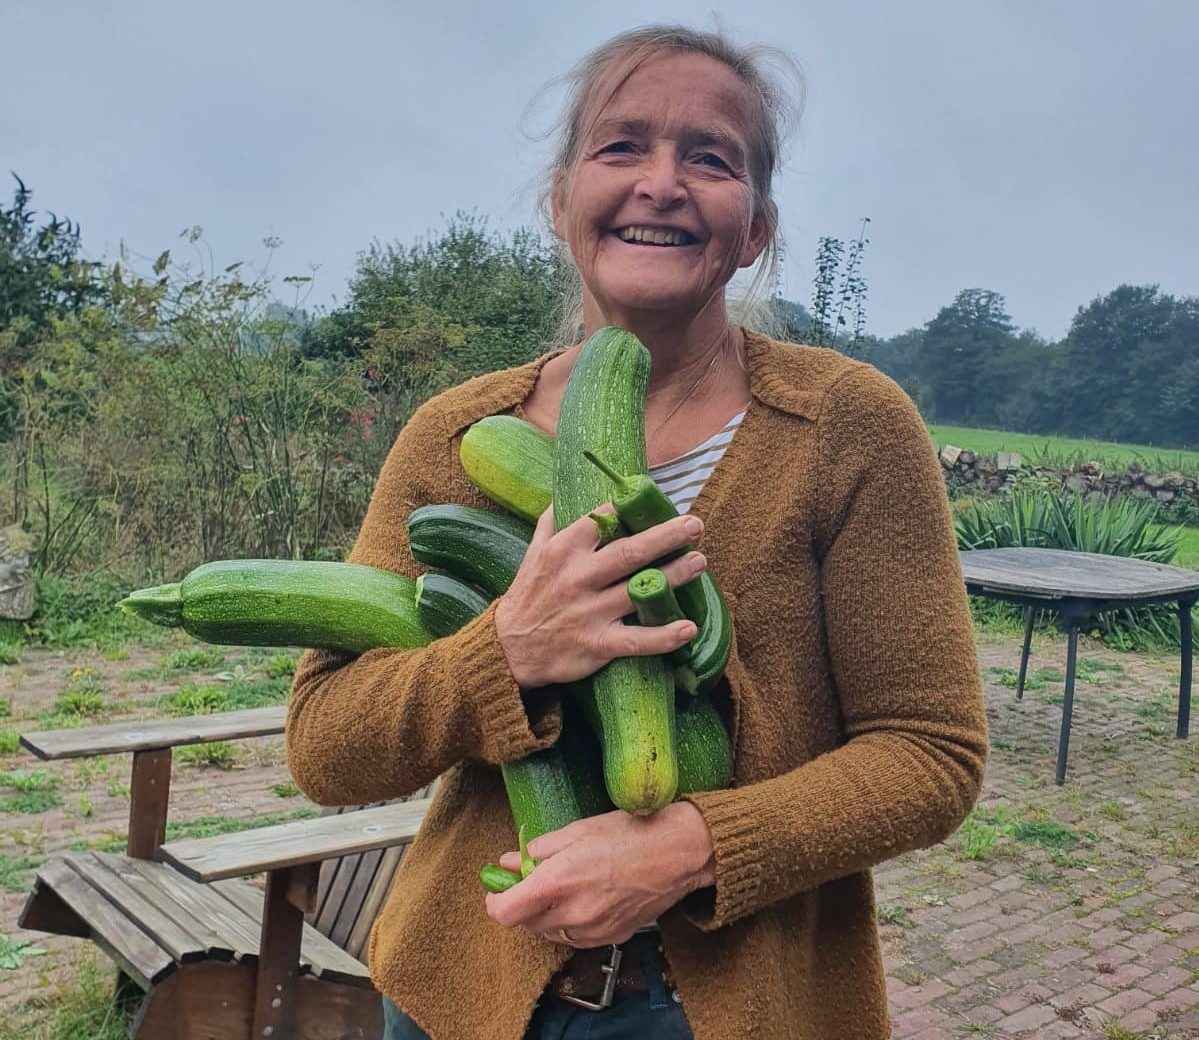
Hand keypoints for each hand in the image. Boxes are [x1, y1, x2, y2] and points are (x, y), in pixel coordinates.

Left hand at [484, 801, 715, 947]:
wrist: (678, 853)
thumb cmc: (631, 833)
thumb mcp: (577, 830)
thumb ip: (538, 851)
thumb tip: (508, 862)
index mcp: (559, 881)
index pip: (505, 912)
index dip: (495, 902)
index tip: (497, 890)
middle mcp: (573, 912)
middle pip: (525, 924)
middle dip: (522, 904)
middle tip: (531, 880)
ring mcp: (592, 930)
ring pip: (550, 932)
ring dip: (546, 914)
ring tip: (564, 885)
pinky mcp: (610, 938)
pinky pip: (575, 936)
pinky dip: (570, 921)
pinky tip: (585, 898)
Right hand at [494, 506, 705, 689]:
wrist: (508, 649)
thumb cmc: (527, 596)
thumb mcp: (532, 553)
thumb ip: (550, 523)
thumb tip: (562, 493)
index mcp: (563, 550)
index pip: (602, 520)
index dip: (632, 508)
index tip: (659, 500)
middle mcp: (578, 577)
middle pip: (629, 551)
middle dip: (665, 535)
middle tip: (694, 524)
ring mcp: (589, 612)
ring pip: (639, 591)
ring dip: (674, 576)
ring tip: (700, 561)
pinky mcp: (597, 644)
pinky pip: (636, 640)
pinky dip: (664, 636)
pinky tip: (689, 628)